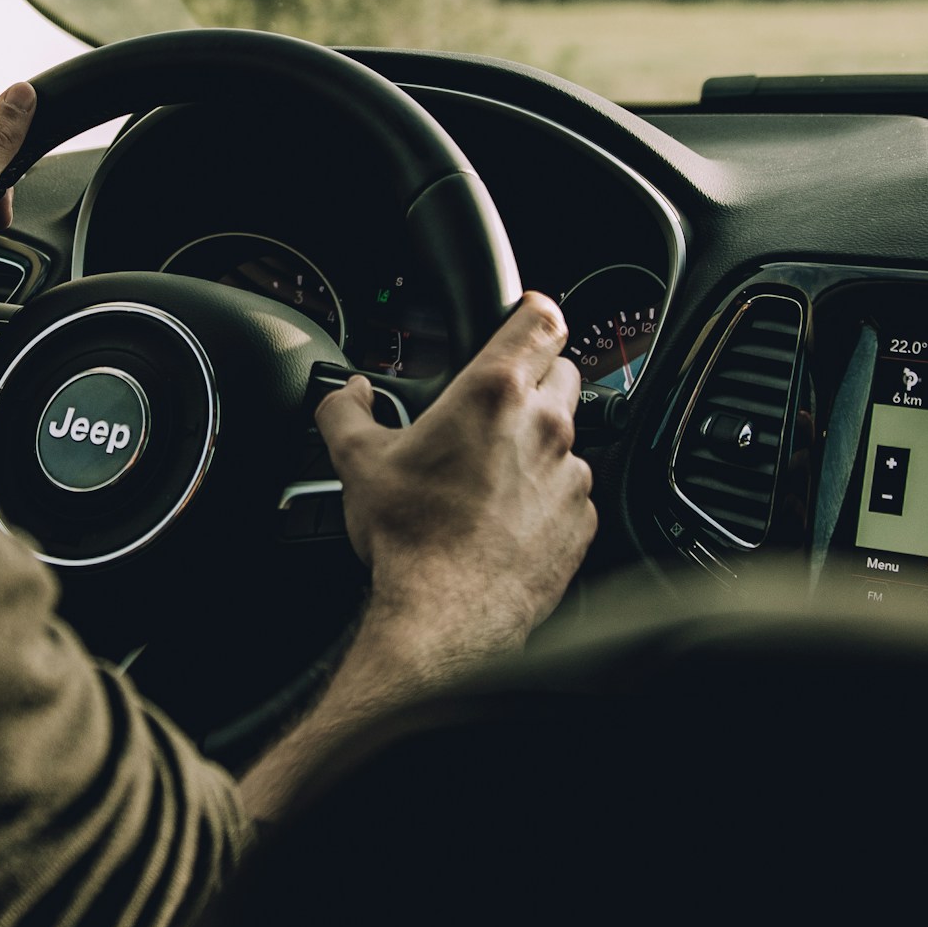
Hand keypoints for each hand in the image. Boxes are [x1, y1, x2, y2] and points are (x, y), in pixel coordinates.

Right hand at [314, 292, 594, 674]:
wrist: (446, 615)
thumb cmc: (410, 538)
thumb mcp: (357, 461)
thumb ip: (345, 410)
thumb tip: (346, 393)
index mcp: (492, 392)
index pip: (540, 319)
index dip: (532, 311)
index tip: (523, 316)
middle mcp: (544, 425)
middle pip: (561, 372)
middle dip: (533, 377)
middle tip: (491, 405)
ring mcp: (570, 474)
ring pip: (567, 435)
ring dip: (537, 441)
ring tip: (490, 473)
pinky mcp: (581, 520)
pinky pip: (571, 490)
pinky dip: (547, 495)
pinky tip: (506, 516)